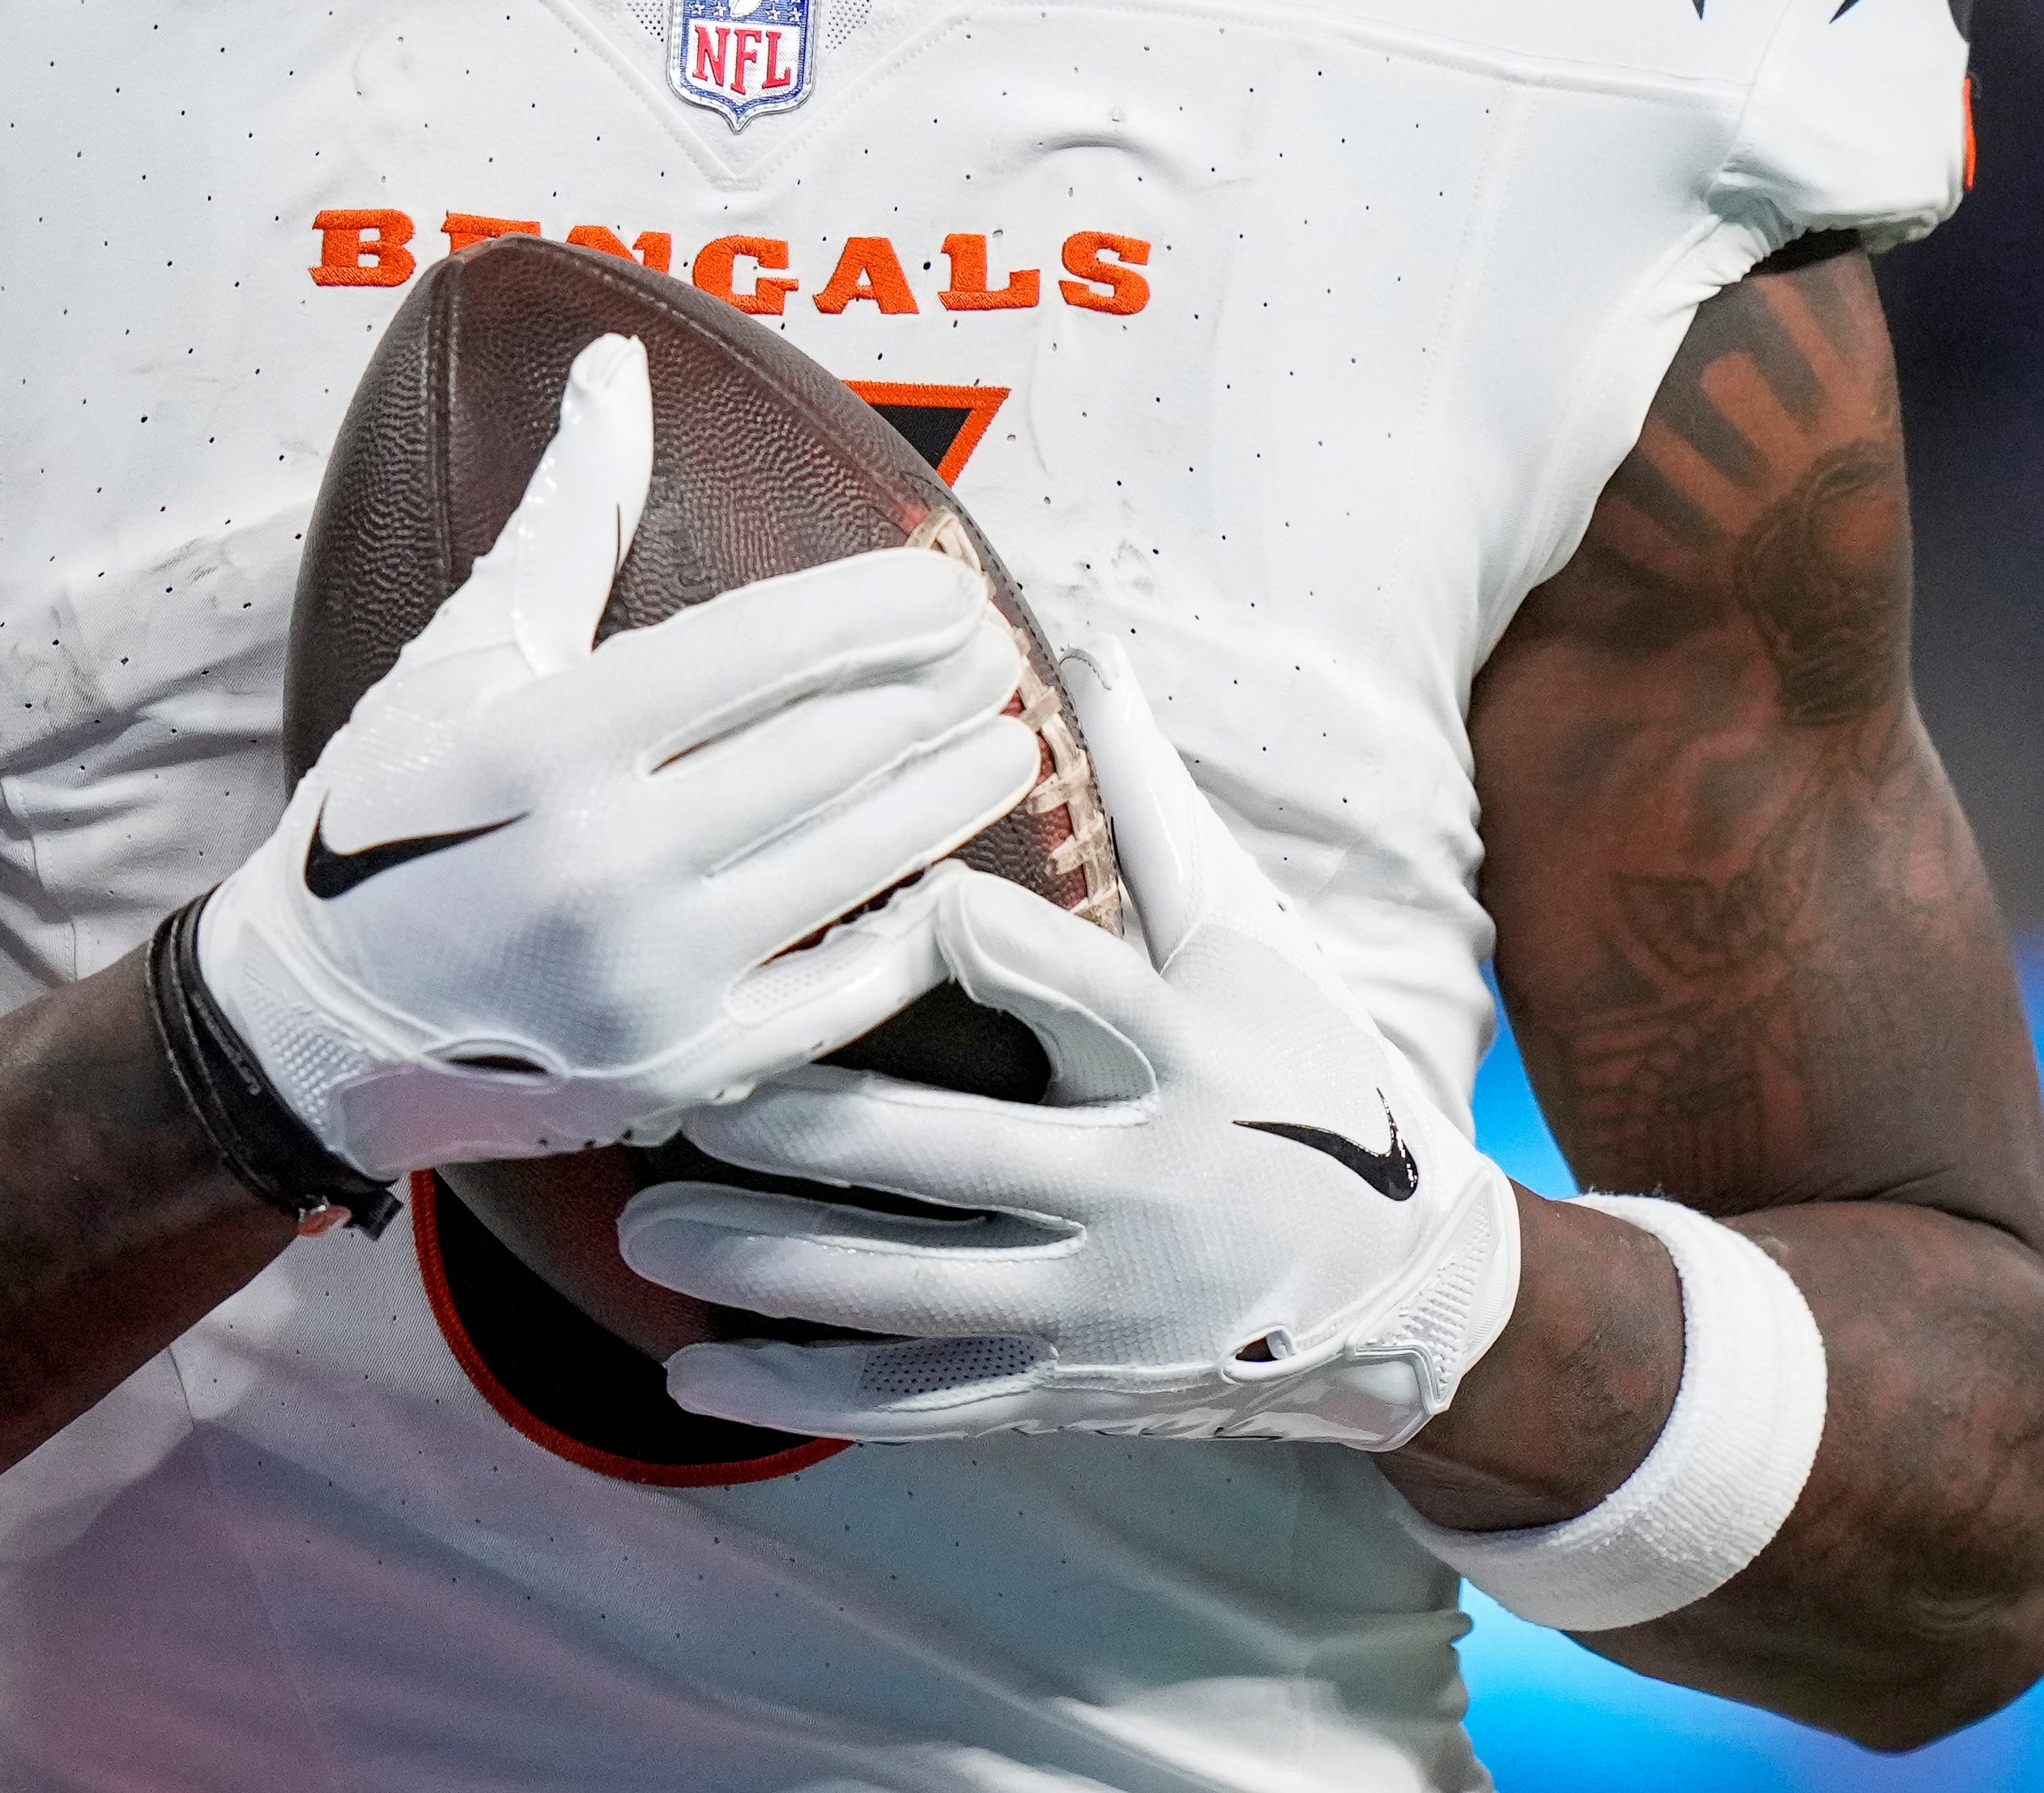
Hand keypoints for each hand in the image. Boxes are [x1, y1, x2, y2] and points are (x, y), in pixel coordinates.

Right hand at [190, 334, 1043, 1174]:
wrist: (313, 1025)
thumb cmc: (392, 813)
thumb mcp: (465, 653)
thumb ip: (570, 512)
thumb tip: (619, 365)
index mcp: (545, 745)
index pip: (761, 649)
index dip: (880, 610)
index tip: (948, 586)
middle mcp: (602, 865)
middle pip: (832, 750)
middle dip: (939, 691)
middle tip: (997, 654)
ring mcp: (649, 983)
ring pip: (858, 862)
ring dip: (953, 793)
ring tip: (1006, 740)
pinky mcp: (680, 1075)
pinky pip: (841, 990)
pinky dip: (913, 928)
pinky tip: (955, 872)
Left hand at [619, 630, 1522, 1447]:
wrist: (1398, 1294)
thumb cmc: (1309, 1080)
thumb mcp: (1247, 941)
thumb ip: (1153, 806)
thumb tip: (1084, 645)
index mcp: (1187, 1057)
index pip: (1073, 983)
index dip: (979, 942)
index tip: (886, 905)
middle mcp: (1144, 1185)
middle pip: (949, 1154)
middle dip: (801, 1132)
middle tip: (683, 1095)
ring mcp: (1102, 1304)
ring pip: (908, 1290)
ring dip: (766, 1264)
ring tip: (645, 1227)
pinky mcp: (1070, 1386)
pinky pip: (919, 1398)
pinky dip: (803, 1394)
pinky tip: (697, 1368)